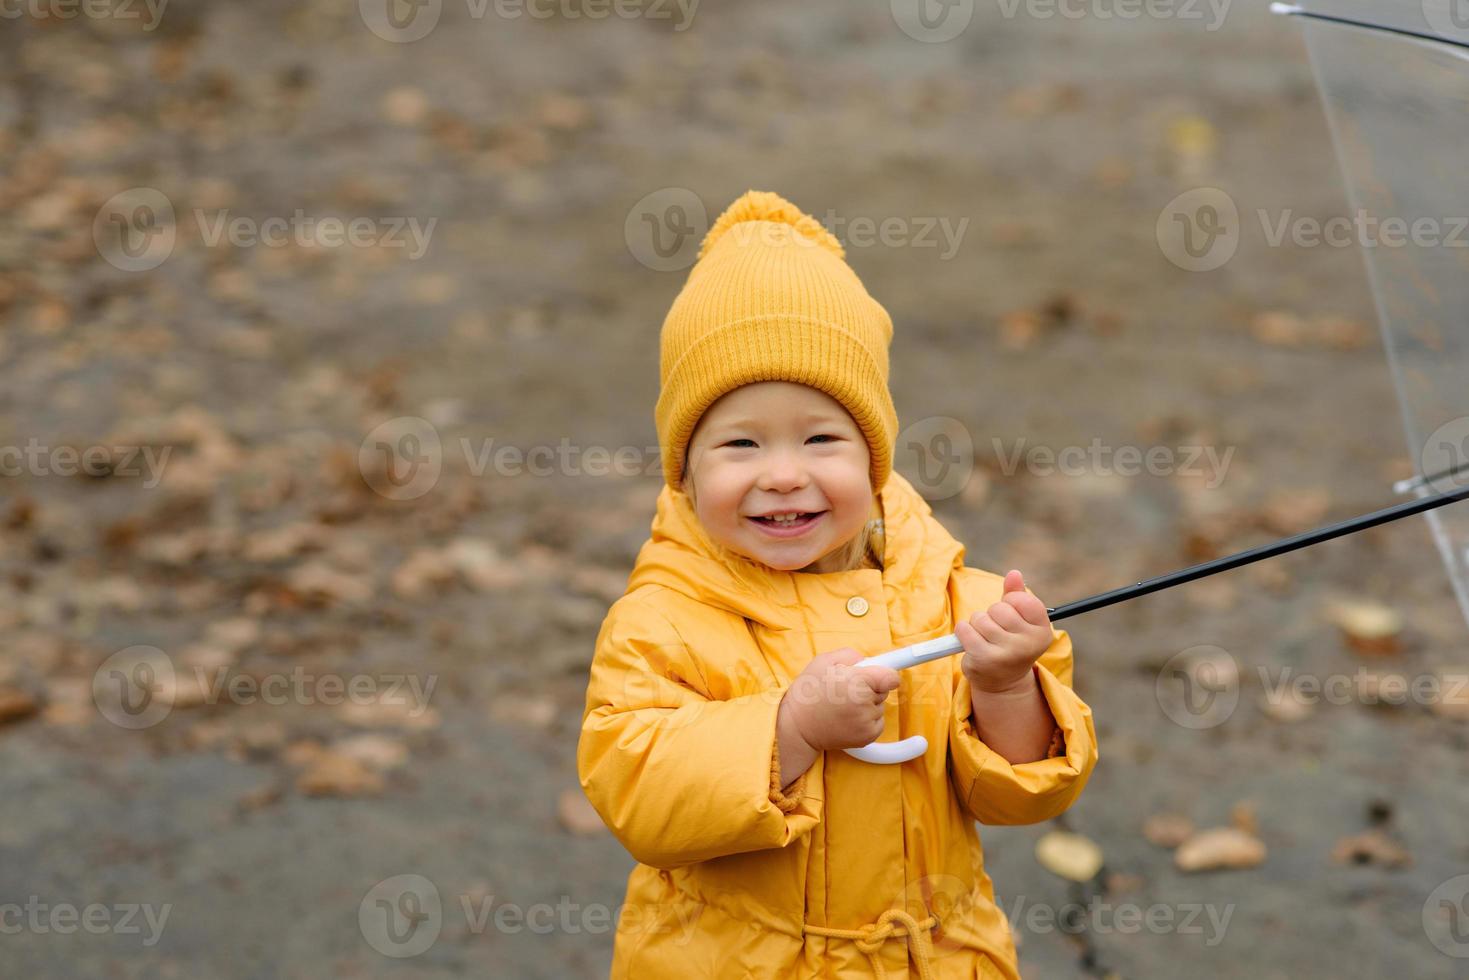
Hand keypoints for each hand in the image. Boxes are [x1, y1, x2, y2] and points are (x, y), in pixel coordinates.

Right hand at [778, 647, 900, 751]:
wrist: (797, 726)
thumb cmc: (808, 692)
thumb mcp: (824, 661)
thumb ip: (851, 655)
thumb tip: (870, 661)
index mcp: (857, 682)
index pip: (891, 677)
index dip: (885, 673)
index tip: (890, 673)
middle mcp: (865, 704)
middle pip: (883, 690)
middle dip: (870, 687)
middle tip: (845, 689)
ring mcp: (867, 722)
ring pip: (879, 706)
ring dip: (867, 704)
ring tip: (841, 705)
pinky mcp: (867, 737)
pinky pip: (877, 721)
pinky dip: (867, 719)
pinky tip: (847, 718)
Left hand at [958, 570, 1053, 694]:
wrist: (1003, 683)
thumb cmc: (1012, 643)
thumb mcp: (1021, 620)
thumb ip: (1017, 595)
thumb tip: (1014, 573)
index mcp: (1042, 631)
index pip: (1022, 599)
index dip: (1011, 602)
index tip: (1012, 616)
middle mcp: (1028, 644)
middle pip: (998, 608)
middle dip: (991, 614)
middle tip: (996, 630)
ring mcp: (1006, 653)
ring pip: (980, 618)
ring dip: (976, 624)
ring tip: (985, 638)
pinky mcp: (983, 659)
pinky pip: (964, 629)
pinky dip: (963, 631)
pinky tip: (972, 643)